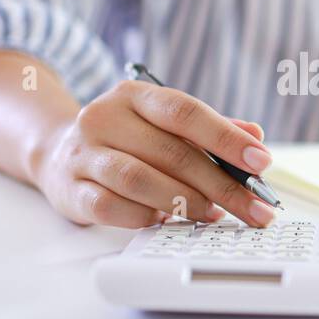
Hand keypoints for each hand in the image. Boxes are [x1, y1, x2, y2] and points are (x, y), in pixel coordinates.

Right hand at [30, 80, 275, 227]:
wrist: (57, 153)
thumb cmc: (125, 140)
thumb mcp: (162, 124)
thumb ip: (209, 129)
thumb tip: (255, 137)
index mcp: (134, 96)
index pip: (185, 112)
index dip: (226, 137)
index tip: (261, 162)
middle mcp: (105, 118)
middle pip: (171, 152)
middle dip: (221, 185)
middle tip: (254, 207)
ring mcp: (84, 154)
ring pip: (140, 180)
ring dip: (185, 201)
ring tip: (213, 215)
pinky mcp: (70, 189)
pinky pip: (112, 208)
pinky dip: (145, 217)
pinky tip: (166, 222)